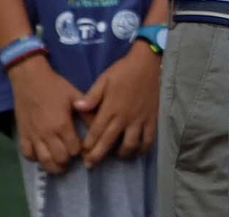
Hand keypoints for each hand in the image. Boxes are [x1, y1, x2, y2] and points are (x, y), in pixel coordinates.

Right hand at [5, 56, 83, 174]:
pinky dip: (34, 158)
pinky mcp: (22, 134)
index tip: (85, 150)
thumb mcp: (75, 96)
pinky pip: (27, 154)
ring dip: (53, 166)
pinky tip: (42, 156)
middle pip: (59, 158)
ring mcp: (33, 136)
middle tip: (73, 158)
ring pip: (43, 160)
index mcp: (62, 125)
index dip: (81, 152)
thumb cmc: (55, 87)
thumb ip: (87, 112)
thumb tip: (100, 124)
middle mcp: (47, 134)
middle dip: (68, 161)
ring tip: (60, 166)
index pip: (74, 149)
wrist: (30, 80)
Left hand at [73, 43, 160, 166]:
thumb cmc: (123, 71)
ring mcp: (139, 120)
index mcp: (110, 109)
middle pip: (109, 143)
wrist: (148, 63)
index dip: (88, 146)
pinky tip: (137, 151)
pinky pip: (148, 139)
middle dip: (98, 156)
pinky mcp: (152, 119)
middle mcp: (124, 118)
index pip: (96, 133)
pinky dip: (143, 148)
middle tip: (90, 165)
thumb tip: (77, 107)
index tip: (81, 155)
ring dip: (121, 154)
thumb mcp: (104, 80)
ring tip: (115, 157)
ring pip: (130, 144)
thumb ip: (91, 96)